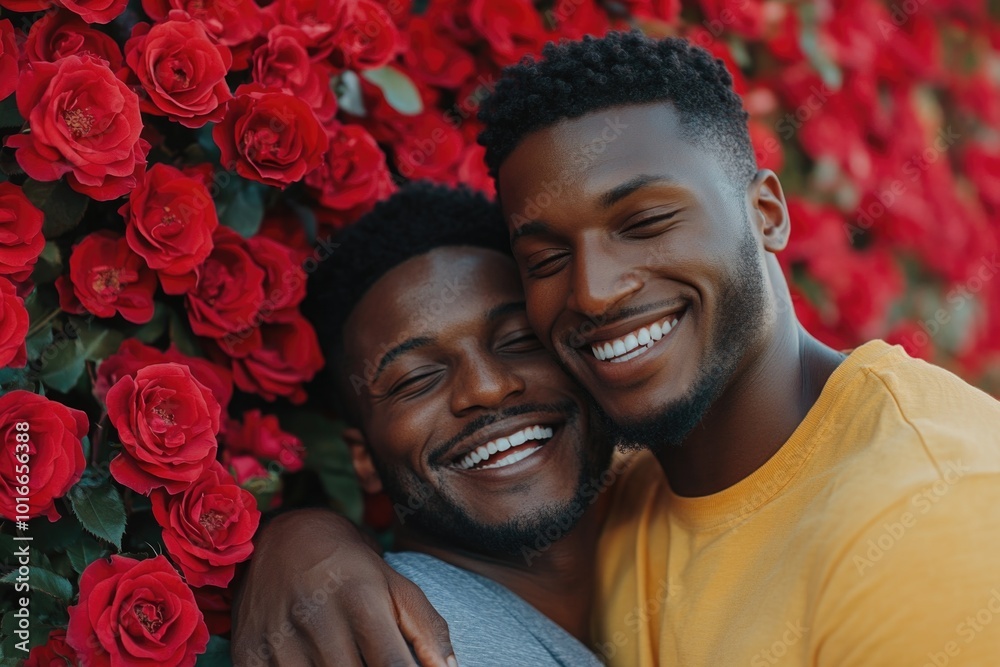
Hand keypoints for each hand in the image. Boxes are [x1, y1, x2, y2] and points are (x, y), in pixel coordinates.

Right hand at [231, 508, 456, 666]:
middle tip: (371, 661)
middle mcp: (317, 618)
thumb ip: (427, 629)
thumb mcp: (395, 586)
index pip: (394, 666)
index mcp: (361, 600)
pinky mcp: (249, 656)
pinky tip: (315, 664)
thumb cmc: (352, 569)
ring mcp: (278, 640)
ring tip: (347, 659)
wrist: (282, 539)